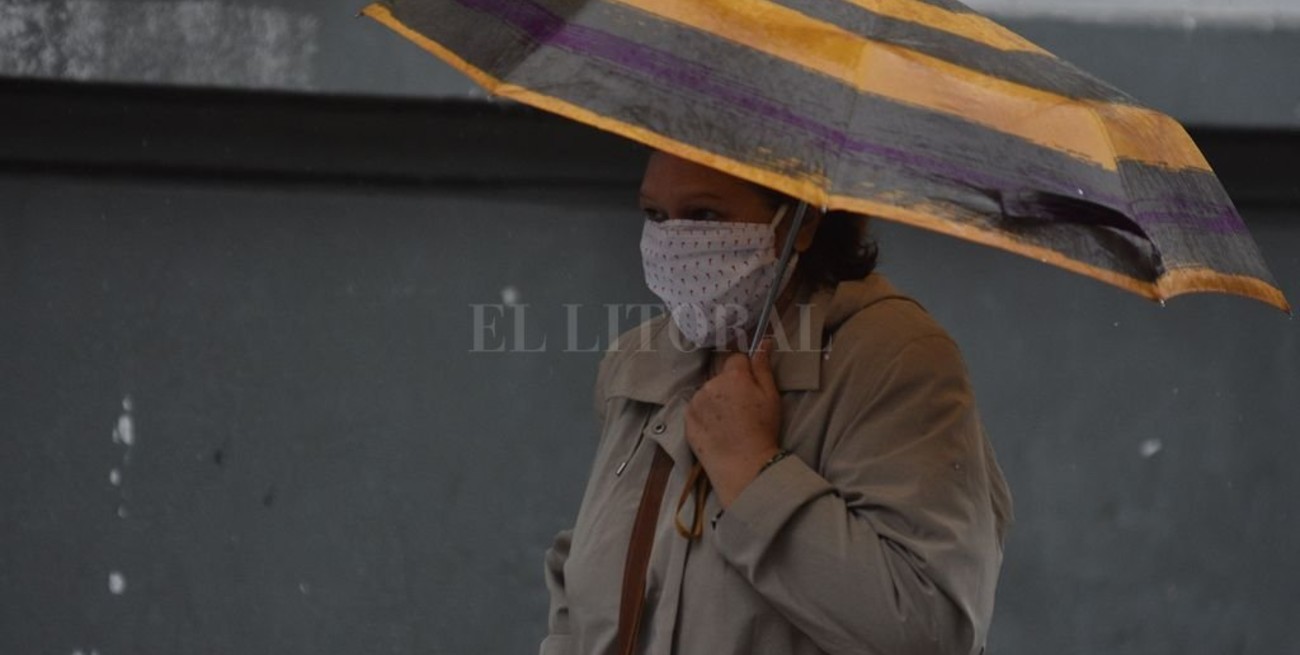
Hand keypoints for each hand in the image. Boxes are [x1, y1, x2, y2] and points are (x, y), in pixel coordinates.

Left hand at [685, 338, 782, 506]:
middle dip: (729, 387)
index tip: (750, 389)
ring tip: (728, 423)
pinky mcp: (686, 419)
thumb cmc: (763, 429)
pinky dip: (704, 415)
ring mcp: (696, 402)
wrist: (744, 464)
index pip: (736, 359)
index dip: (745, 373)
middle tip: (742, 410)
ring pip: (707, 393)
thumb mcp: (771, 396)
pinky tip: (716, 429)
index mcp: (733, 376)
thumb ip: (763, 366)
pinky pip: (696, 408)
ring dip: (715, 401)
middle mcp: (710, 384)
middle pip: (720, 377)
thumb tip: (764, 340)